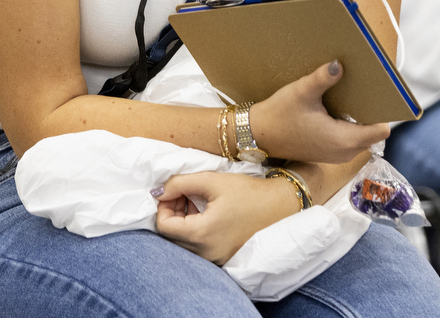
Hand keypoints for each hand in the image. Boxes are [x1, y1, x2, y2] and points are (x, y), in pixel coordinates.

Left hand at [154, 171, 300, 264]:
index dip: (164, 205)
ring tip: (197, 200)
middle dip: (173, 212)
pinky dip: (196, 230)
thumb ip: (180, 183)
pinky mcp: (222, 258)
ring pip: (184, 242)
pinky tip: (207, 212)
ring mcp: (215, 259)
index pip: (163, 226)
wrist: (281, 206)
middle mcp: (207, 253)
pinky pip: (198, 247)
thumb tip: (158, 191)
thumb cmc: (248, 192)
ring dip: (183, 221)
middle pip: (172, 236)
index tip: (174, 190)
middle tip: (185, 193)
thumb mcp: (211, 181)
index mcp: (202, 234)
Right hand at [250, 61, 389, 164]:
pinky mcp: (328, 153)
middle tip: (362, 93)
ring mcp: (336, 155)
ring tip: (349, 99)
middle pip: (373, 133)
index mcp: (343, 140)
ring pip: (362, 137)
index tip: (377, 97)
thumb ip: (323, 78)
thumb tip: (340, 64)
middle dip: (370, 115)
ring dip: (359, 121)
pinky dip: (348, 127)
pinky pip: (349, 141)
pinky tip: (336, 110)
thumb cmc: (280, 115)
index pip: (381, 131)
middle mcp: (344, 152)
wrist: (259, 134)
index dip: (381, 113)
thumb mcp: (302, 92)